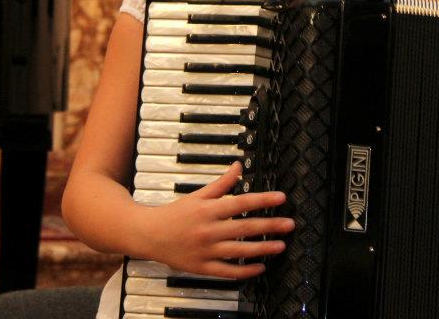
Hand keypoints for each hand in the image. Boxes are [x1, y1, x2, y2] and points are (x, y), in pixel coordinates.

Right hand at [133, 161, 294, 278]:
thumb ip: (221, 183)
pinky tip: (260, 268)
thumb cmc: (174, 214)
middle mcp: (209, 230)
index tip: (281, 198)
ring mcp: (206, 250)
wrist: (149, 234)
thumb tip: (238, 166)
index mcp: (208, 210)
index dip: (263, 200)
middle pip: (245, 227)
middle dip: (270, 226)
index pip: (241, 203)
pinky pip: (228, 271)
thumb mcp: (198, 195)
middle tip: (289, 224)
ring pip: (240, 250)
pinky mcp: (202, 267)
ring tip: (280, 246)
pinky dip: (245, 271)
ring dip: (262, 248)